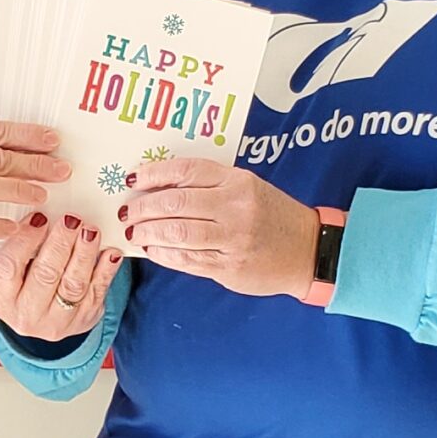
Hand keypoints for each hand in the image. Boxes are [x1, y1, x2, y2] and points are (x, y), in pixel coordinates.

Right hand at [0, 213, 120, 337]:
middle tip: (71, 220)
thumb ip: (20, 247)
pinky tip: (110, 252)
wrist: (39, 317)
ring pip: (74, 285)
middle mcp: (27, 315)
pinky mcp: (84, 321)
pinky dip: (106, 270)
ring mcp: (57, 322)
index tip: (40, 218)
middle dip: (60, 243)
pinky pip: (98, 293)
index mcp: (1, 299)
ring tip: (90, 231)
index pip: (9, 267)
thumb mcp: (11, 269)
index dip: (25, 240)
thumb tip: (42, 217)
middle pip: (45, 275)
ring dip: (84, 253)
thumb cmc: (22, 284)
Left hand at [117, 159, 319, 298]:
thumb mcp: (247, 188)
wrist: (308, 249)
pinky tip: (153, 249)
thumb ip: (209, 186)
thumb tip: (159, 188)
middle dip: (143, 208)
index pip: (186, 171)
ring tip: (134, 232)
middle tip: (128, 212)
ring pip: (177, 232)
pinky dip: (163, 254)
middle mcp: (235, 207)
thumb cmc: (272, 215)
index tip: (133, 179)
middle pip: (175, 202)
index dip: (154, 174)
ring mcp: (233, 239)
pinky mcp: (229, 267)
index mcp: (237, 181)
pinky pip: (187, 259)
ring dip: (147, 232)